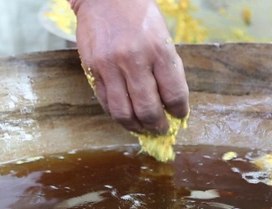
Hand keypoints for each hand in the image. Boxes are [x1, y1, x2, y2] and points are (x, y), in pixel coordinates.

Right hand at [70, 0, 189, 133]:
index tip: (179, 115)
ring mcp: (110, 66)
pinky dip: (117, 114)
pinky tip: (126, 116)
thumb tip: (172, 102)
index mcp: (159, 50)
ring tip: (143, 128)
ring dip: (136, 127)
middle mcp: (134, 60)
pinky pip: (105, 102)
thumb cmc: (139, 16)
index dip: (179, 111)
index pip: (174, 94)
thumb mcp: (162, 37)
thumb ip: (167, 68)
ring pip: (124, 113)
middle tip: (162, 130)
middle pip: (149, 109)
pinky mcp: (92, 69)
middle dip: (158, 126)